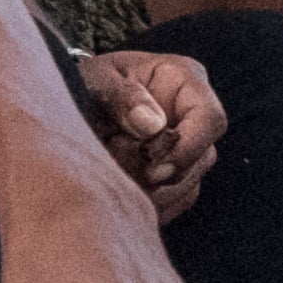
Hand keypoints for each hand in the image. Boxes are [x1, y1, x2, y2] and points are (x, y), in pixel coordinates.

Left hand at [73, 49, 224, 220]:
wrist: (73, 103)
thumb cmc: (87, 84)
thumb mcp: (95, 80)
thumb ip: (122, 97)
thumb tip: (153, 125)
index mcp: (183, 79)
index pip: (209, 118)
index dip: (187, 148)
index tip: (152, 169)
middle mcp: (193, 114)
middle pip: (202, 158)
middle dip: (158, 173)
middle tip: (113, 160)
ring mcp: (189, 147)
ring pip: (188, 185)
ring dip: (149, 190)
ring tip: (109, 168)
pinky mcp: (177, 175)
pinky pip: (175, 201)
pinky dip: (148, 203)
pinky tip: (119, 187)